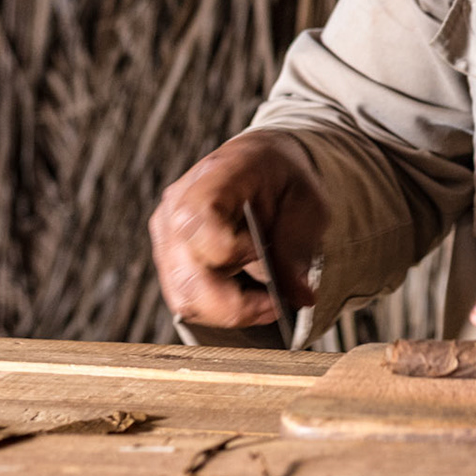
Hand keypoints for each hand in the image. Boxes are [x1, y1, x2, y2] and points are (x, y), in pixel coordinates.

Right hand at [150, 130, 328, 329]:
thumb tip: (299, 298)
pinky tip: (246, 297)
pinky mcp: (168, 259)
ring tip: (266, 303)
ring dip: (229, 311)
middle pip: (187, 272)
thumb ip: (298, 247)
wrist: (258, 165)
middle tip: (275, 305)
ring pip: (184, 296)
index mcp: (214, 176)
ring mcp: (167, 234)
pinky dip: (218, 309)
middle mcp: (178, 205)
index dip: (230, 249)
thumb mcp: (308, 201)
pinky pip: (185, 300)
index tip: (264, 252)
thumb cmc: (282, 179)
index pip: (197, 220)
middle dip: (235, 303)